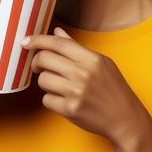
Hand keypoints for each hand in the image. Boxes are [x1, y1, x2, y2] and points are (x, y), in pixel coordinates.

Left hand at [23, 27, 151, 151]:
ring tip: (59, 86)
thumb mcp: (102, 64)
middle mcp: (83, 73)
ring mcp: (76, 92)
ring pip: (43, 80)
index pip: (58, 43)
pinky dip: (52, 100)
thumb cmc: (114, 90)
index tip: (26, 42)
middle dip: (36, 62)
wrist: (125, 118)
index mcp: (92, 59)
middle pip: (44, 59)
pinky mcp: (70, 109)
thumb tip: (57, 32)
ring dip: (46, 83)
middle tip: (39, 67)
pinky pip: (46, 100)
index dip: (37, 40)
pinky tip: (64, 101)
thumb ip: (77, 48)